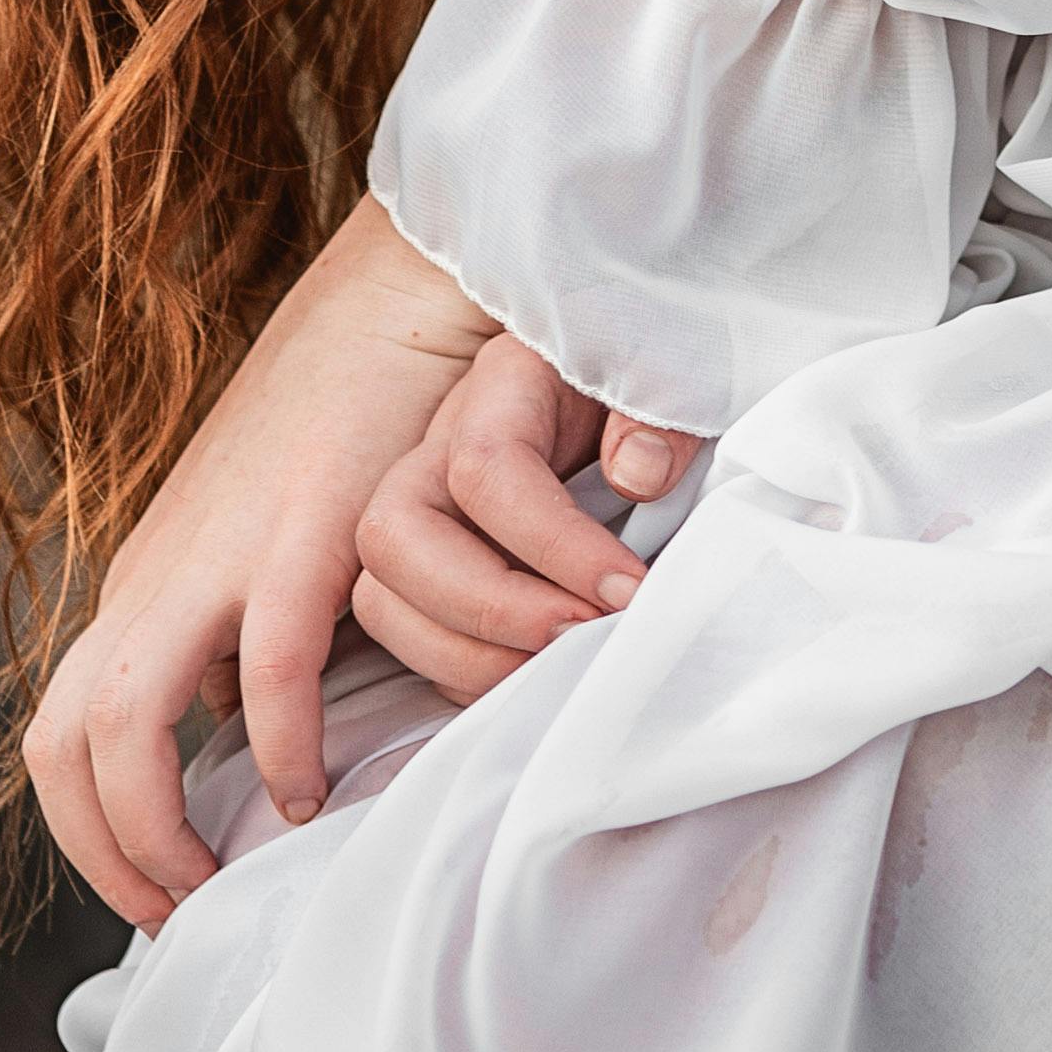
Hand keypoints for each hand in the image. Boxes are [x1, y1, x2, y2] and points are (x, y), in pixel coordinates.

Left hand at [21, 196, 491, 932]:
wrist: (389, 309)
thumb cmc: (336, 437)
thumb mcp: (256, 555)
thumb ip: (232, 645)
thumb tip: (225, 744)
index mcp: (140, 592)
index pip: (59, 740)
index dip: (89, 838)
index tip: (157, 897)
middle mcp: (152, 582)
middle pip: (64, 747)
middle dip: (106, 854)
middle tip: (176, 912)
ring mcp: (215, 560)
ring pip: (124, 726)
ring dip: (158, 827)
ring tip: (217, 879)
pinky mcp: (295, 540)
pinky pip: (263, 677)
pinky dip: (276, 753)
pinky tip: (310, 793)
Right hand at [351, 334, 703, 703]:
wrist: (632, 391)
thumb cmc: (648, 387)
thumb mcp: (669, 376)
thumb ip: (661, 415)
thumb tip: (639, 475)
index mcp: (503, 387)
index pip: (486, 469)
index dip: (553, 544)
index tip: (627, 591)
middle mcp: (441, 449)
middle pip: (395, 537)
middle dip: (485, 609)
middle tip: (577, 636)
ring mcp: (429, 513)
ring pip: (383, 599)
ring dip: (469, 656)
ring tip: (561, 664)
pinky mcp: (435, 570)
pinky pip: (414, 637)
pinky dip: (469, 674)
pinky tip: (540, 674)